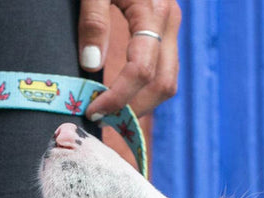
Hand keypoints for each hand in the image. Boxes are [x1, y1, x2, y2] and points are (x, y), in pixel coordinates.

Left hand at [78, 0, 180, 119]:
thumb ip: (94, 21)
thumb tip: (92, 65)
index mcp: (153, 12)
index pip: (141, 70)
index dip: (118, 97)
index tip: (93, 111)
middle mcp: (168, 22)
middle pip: (162, 84)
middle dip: (134, 109)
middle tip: (104, 119)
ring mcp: (170, 28)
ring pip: (167, 81)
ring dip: (142, 103)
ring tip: (112, 111)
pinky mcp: (165, 31)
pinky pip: (163, 70)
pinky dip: (144, 89)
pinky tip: (122, 94)